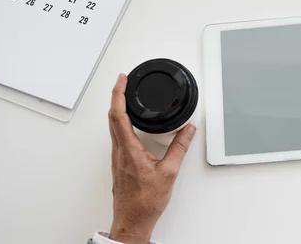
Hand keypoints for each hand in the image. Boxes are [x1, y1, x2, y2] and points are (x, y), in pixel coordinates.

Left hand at [108, 74, 196, 243]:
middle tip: (123, 82)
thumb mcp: (169, 172)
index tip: (122, 80)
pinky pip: (117, 136)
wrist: (133, 220)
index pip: (119, 115)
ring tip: (125, 97)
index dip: (118, 94)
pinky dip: (120, 122)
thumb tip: (187, 130)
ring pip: (113, 126)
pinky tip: (128, 123)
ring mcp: (117, 157)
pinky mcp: (119, 163)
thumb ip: (179, 148)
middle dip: (116, 96)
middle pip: (112, 116)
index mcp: (129, 150)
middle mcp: (119, 152)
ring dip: (118, 109)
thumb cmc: (146, 202)